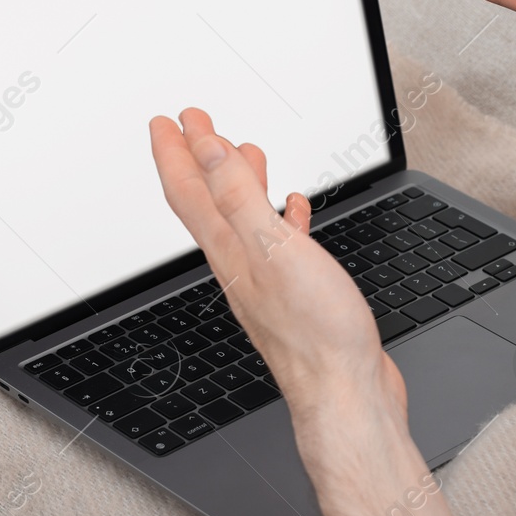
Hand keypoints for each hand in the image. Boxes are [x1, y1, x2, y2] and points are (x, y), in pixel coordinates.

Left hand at [148, 109, 407, 446]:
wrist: (346, 395)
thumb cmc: (316, 334)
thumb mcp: (273, 249)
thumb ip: (238, 196)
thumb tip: (206, 151)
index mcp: (230, 251)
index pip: (190, 191)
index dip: (176, 151)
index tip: (168, 120)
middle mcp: (241, 265)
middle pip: (209, 202)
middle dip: (199, 160)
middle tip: (192, 127)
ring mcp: (267, 281)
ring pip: (243, 220)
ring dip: (239, 182)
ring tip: (243, 152)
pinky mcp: (296, 295)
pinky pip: (278, 242)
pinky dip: (279, 217)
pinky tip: (293, 211)